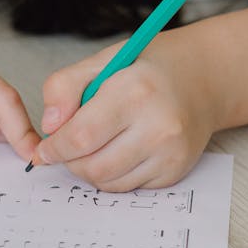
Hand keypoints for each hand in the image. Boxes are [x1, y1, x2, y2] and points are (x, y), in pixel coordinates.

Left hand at [29, 30, 219, 190]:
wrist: (202, 80)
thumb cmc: (147, 69)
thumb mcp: (102, 61)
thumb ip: (64, 87)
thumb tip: (49, 126)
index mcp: (135, 92)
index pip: (81, 136)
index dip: (55, 148)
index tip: (45, 149)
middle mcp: (158, 126)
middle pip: (93, 167)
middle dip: (70, 161)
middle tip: (68, 147)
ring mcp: (170, 152)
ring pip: (108, 182)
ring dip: (90, 170)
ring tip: (94, 146)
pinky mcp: (175, 171)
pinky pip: (128, 187)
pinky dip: (113, 175)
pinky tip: (119, 151)